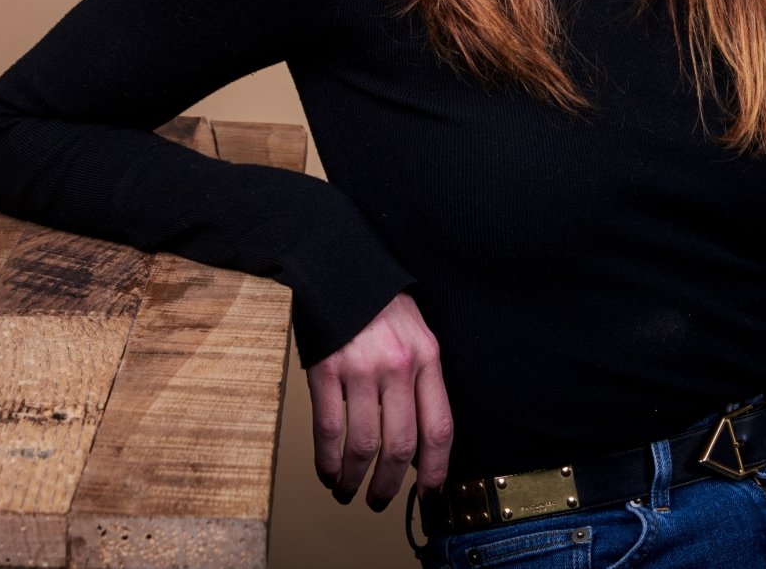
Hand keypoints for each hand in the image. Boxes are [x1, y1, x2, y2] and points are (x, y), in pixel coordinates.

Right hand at [307, 289, 452, 512]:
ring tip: (349, 491)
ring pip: (363, 445)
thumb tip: (418, 441)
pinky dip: (327, 460)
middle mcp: (397, 366)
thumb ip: (421, 379)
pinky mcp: (326, 370)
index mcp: (426, 358)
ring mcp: (360, 369)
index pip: (439, 428)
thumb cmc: (377, 303)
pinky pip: (329, 429)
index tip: (429, 492)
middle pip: (401, 446)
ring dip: (355, 479)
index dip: (436, 469)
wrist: (338, 263)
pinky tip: (327, 471)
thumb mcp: (416, 333)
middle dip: (391, 485)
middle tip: (381, 500)